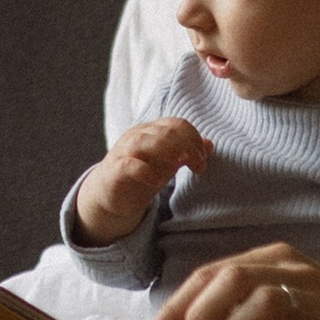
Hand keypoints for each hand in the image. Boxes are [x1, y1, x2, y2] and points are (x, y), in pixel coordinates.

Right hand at [72, 116, 212, 246]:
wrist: (110, 194)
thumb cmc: (142, 174)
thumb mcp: (168, 163)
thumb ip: (187, 152)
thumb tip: (210, 144)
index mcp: (152, 131)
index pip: (177, 124)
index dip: (195, 139)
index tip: (203, 160)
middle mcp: (137, 136)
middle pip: (166, 131)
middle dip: (188, 147)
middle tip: (199, 167)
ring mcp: (124, 151)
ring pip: (145, 141)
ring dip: (167, 151)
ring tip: (180, 165)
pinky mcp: (114, 171)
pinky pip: (128, 165)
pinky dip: (144, 171)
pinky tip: (157, 182)